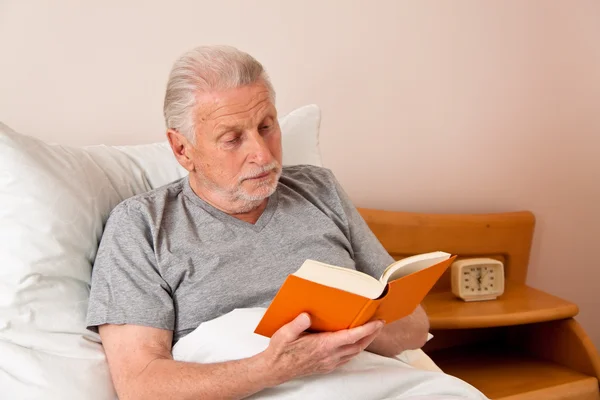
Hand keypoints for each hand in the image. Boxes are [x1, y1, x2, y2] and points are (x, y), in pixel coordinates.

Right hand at [258, 313, 384, 386]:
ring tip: (370, 331)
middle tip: (379, 324)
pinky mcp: (326, 366)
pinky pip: (347, 358)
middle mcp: (329, 355)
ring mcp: (329, 362)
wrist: (274, 369)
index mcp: (323, 345)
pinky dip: (355, 349)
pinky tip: (354, 343)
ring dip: (365, 342)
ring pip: (354, 353)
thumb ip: (297, 324)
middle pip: (358, 345)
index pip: (351, 336)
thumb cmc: (280, 351)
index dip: (367, 329)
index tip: (377, 322)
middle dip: (371, 335)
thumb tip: (307, 314)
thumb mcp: (284, 334)